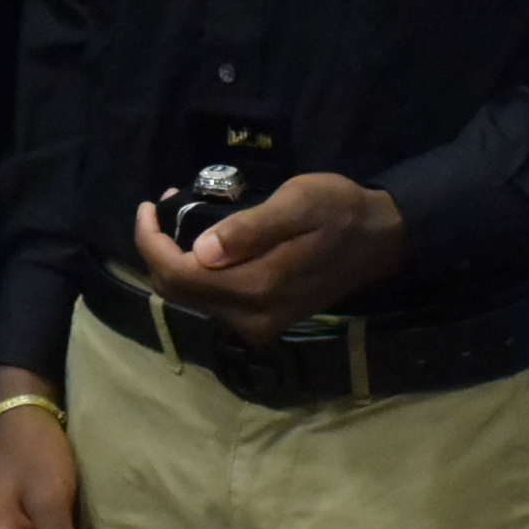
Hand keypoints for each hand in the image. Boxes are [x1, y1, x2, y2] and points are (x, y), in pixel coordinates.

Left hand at [131, 174, 410, 346]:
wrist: (380, 239)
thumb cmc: (340, 210)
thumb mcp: (297, 204)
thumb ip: (250, 229)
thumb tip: (200, 252)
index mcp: (257, 288)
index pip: (179, 275)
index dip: (151, 242)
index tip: (149, 206)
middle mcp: (251, 318)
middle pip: (178, 292)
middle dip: (158, 249)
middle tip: (163, 206)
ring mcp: (258, 325)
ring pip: (192, 298)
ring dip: (176, 260)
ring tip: (179, 216)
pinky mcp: (264, 321)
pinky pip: (213, 301)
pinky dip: (198, 272)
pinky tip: (204, 243)